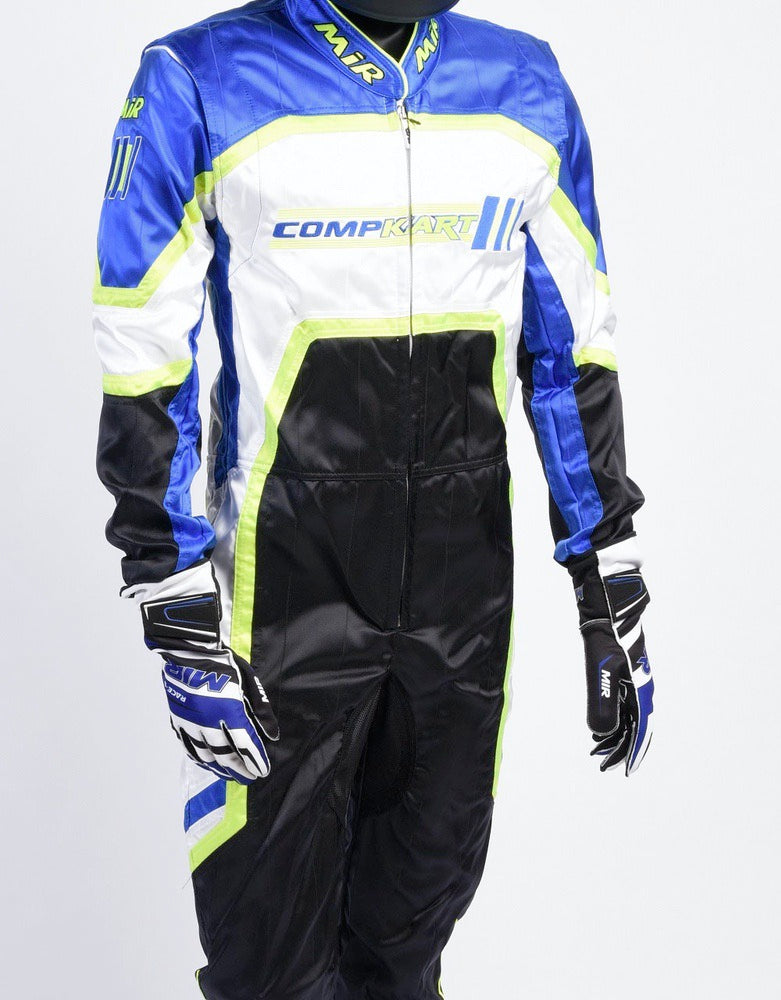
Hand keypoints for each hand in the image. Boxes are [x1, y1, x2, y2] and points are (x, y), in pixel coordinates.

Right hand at [161, 645, 278, 783]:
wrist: (188, 651)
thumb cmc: (222, 663)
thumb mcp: (249, 681)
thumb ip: (260, 709)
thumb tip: (271, 735)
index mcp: (228, 710)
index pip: (246, 744)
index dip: (255, 760)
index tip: (262, 771)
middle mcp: (208, 722)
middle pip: (226, 755)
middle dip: (240, 769)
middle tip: (250, 777)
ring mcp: (191, 723)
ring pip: (206, 756)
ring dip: (221, 768)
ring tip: (231, 774)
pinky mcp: (179, 722)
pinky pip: (189, 748)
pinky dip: (201, 759)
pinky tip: (209, 762)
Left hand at [574, 565, 653, 775]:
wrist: (607, 598)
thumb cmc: (606, 629)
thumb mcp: (601, 665)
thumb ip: (602, 698)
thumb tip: (600, 732)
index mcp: (639, 684)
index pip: (639, 725)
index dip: (631, 749)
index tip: (622, 769)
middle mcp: (640, 681)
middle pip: (635, 722)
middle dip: (621, 744)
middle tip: (604, 763)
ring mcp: (632, 673)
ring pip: (628, 711)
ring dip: (616, 731)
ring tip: (599, 748)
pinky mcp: (622, 665)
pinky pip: (622, 697)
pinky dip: (613, 713)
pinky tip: (601, 719)